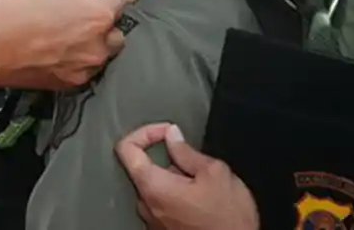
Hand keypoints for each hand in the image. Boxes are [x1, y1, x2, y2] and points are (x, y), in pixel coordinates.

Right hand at [0, 0, 126, 89]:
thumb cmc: (15, 10)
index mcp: (97, 16)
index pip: (119, 4)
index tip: (98, 0)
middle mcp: (98, 45)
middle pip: (115, 34)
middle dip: (103, 26)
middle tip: (81, 19)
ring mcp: (84, 68)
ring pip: (101, 55)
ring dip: (91, 46)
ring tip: (66, 37)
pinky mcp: (70, 84)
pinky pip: (83, 70)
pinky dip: (76, 62)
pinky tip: (55, 51)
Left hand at [115, 123, 257, 229]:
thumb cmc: (228, 217)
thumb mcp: (215, 174)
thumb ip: (187, 152)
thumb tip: (171, 135)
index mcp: (152, 186)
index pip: (126, 149)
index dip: (144, 132)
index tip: (167, 132)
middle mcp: (145, 205)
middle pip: (143, 169)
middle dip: (168, 160)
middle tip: (196, 165)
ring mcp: (152, 221)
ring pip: (156, 188)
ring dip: (175, 180)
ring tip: (204, 187)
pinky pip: (162, 205)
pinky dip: (177, 196)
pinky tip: (201, 202)